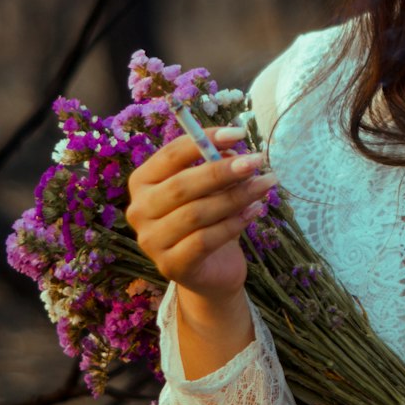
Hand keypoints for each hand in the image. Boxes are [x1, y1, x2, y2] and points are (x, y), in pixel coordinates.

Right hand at [126, 128, 274, 300]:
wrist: (211, 270)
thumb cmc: (208, 220)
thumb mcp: (212, 189)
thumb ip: (216, 168)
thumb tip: (234, 151)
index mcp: (143, 182)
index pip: (170, 155)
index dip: (204, 140)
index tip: (239, 133)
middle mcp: (139, 210)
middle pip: (181, 185)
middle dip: (223, 171)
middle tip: (256, 161)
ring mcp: (151, 241)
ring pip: (196, 213)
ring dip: (236, 196)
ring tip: (265, 184)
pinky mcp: (170, 265)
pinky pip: (204, 240)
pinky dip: (233, 224)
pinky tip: (254, 211)